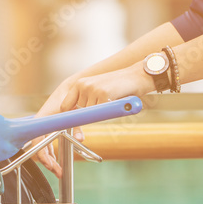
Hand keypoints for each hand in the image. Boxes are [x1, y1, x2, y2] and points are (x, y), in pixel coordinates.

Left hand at [33, 64, 153, 176]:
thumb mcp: (98, 92)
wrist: (137, 76)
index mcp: (79, 84)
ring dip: (99, 115)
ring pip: (90, 115)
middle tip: (92, 122)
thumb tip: (77, 119)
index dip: (69, 118)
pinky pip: (101, 113)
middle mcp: (83, 85)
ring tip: (110, 103)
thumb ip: (87, 102)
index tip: (67, 127)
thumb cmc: (118, 88)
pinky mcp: (103, 94)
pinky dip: (108, 112)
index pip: (65, 106)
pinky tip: (115, 102)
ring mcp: (92, 89)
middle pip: (77, 113)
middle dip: (85, 120)